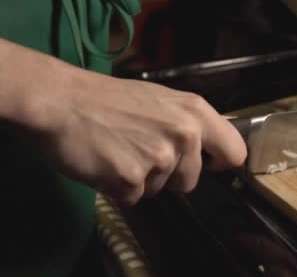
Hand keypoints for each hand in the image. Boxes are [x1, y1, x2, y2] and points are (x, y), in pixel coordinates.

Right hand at [34, 70, 246, 204]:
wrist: (62, 101)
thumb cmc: (110, 98)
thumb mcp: (162, 99)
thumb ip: (191, 121)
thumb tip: (221, 138)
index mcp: (196, 112)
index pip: (235, 151)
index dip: (221, 162)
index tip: (209, 163)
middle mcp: (184, 135)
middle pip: (191, 180)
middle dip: (169, 175)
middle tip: (141, 150)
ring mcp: (159, 158)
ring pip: (161, 190)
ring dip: (142, 180)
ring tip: (121, 151)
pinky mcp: (132, 179)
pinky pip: (134, 198)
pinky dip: (119, 187)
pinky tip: (106, 163)